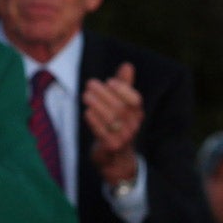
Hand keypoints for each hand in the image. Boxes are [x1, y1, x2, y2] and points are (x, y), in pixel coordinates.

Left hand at [84, 62, 143, 186]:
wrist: (116, 158)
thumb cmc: (117, 125)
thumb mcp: (122, 105)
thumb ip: (124, 85)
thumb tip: (127, 65)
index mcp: (137, 113)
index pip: (135, 99)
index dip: (123, 89)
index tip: (109, 81)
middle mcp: (133, 125)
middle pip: (120, 107)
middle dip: (104, 93)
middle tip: (90, 84)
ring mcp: (124, 137)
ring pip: (112, 119)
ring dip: (97, 105)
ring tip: (85, 95)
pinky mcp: (112, 147)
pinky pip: (103, 133)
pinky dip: (94, 121)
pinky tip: (87, 112)